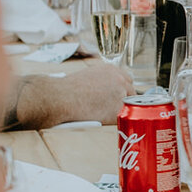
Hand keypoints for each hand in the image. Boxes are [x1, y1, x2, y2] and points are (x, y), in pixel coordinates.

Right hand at [7, 58, 131, 129]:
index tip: (118, 97)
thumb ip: (100, 82)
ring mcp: (121, 94)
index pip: (126, 80)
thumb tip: (104, 93)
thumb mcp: (86, 77)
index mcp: (111, 70)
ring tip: (103, 115)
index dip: (122, 90)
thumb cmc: (66, 89)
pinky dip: (114, 121)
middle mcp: (119, 79)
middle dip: (124, 101)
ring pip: (128, 106)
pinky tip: (102, 120)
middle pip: (131, 92)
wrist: (60, 97)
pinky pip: (122, 118)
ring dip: (120, 111)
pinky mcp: (119, 109)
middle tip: (113, 109)